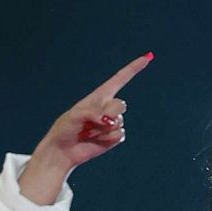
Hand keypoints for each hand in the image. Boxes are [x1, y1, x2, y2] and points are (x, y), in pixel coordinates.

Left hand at [18, 52, 151, 203]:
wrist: (63, 151)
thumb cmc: (65, 129)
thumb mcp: (74, 115)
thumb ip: (93, 113)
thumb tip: (110, 122)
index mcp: (99, 96)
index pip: (120, 79)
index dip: (134, 68)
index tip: (148, 57)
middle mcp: (107, 107)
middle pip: (121, 105)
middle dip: (109, 113)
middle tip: (91, 122)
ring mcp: (112, 123)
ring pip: (119, 122)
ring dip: (102, 130)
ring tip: (88, 132)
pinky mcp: (113, 138)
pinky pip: (120, 135)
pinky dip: (107, 139)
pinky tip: (95, 140)